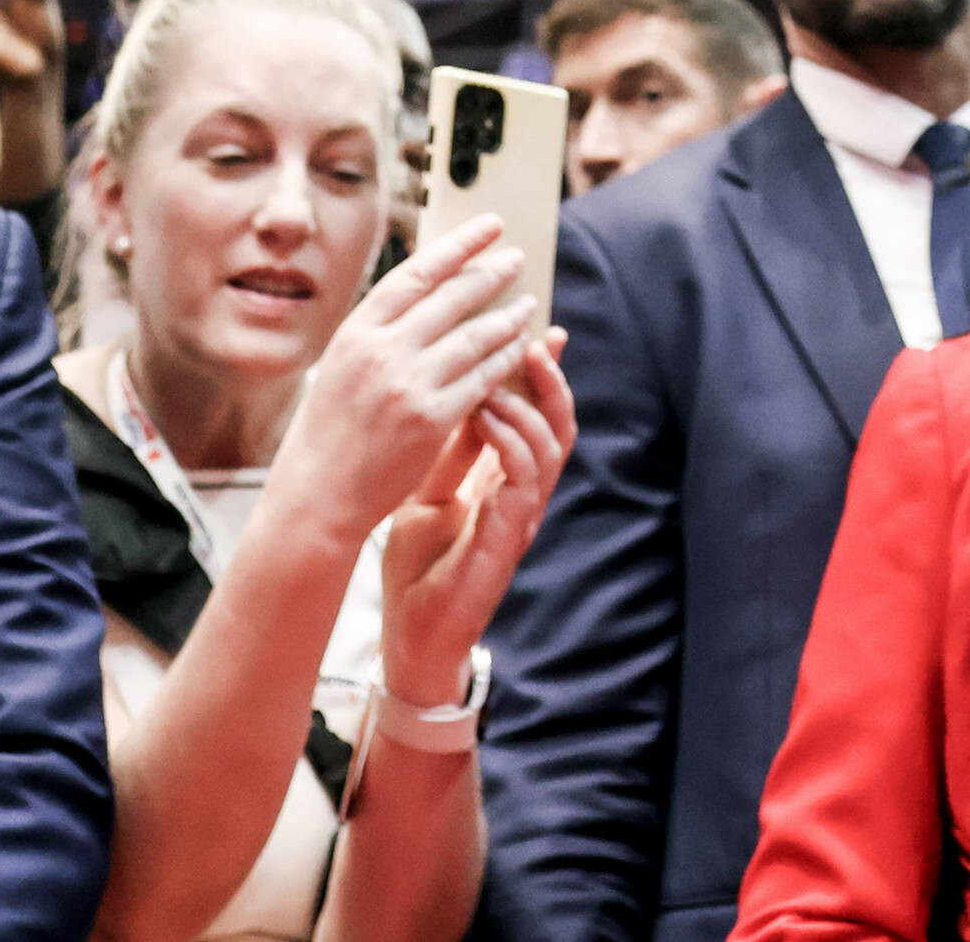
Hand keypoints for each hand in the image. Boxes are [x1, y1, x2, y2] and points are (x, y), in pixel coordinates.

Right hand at [266, 212, 533, 542]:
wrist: (318, 495)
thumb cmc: (329, 431)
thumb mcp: (340, 366)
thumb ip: (380, 331)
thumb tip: (427, 292)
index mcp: (356, 332)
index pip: (416, 273)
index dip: (458, 245)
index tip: (490, 226)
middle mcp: (382, 351)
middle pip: (451, 298)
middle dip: (490, 273)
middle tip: (516, 258)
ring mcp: (409, 385)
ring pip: (474, 337)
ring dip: (507, 316)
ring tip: (527, 302)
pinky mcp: (432, 419)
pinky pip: (483, 378)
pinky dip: (506, 358)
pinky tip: (521, 346)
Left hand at [379, 330, 574, 702]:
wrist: (410, 638)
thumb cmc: (417, 569)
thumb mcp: (425, 494)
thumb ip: (448, 453)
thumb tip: (454, 396)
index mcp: (504, 483)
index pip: (536, 419)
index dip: (542, 378)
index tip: (540, 331)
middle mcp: (522, 497)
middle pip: (558, 426)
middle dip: (551, 382)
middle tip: (534, 341)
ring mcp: (521, 518)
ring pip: (551, 448)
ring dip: (527, 407)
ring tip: (499, 378)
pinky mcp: (509, 539)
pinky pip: (525, 481)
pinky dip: (512, 444)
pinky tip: (490, 420)